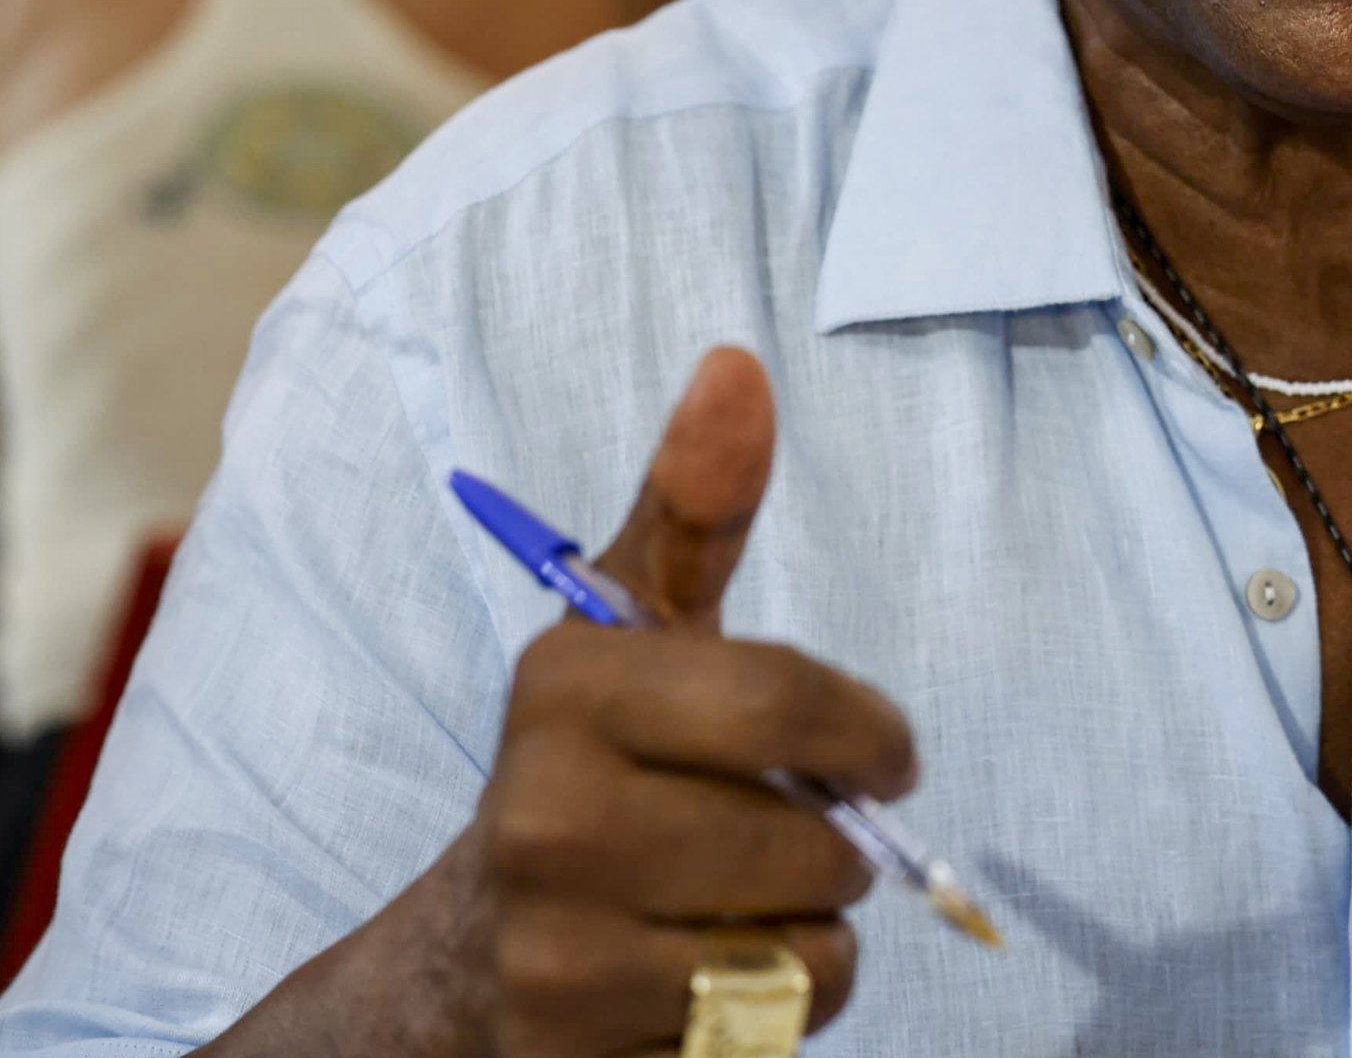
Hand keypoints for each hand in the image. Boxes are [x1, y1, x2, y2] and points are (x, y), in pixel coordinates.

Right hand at [467, 347, 916, 1054]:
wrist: (467, 966)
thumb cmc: (595, 770)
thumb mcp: (634, 632)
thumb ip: (694, 508)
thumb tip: (736, 364)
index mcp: (563, 688)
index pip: (785, 706)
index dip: (867, 734)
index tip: (884, 752)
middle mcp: (542, 816)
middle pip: (814, 844)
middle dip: (828, 848)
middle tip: (774, 840)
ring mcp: (555, 950)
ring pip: (808, 949)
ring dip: (805, 935)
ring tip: (728, 908)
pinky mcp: (578, 1053)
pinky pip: (769, 1032)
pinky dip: (768, 1013)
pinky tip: (696, 978)